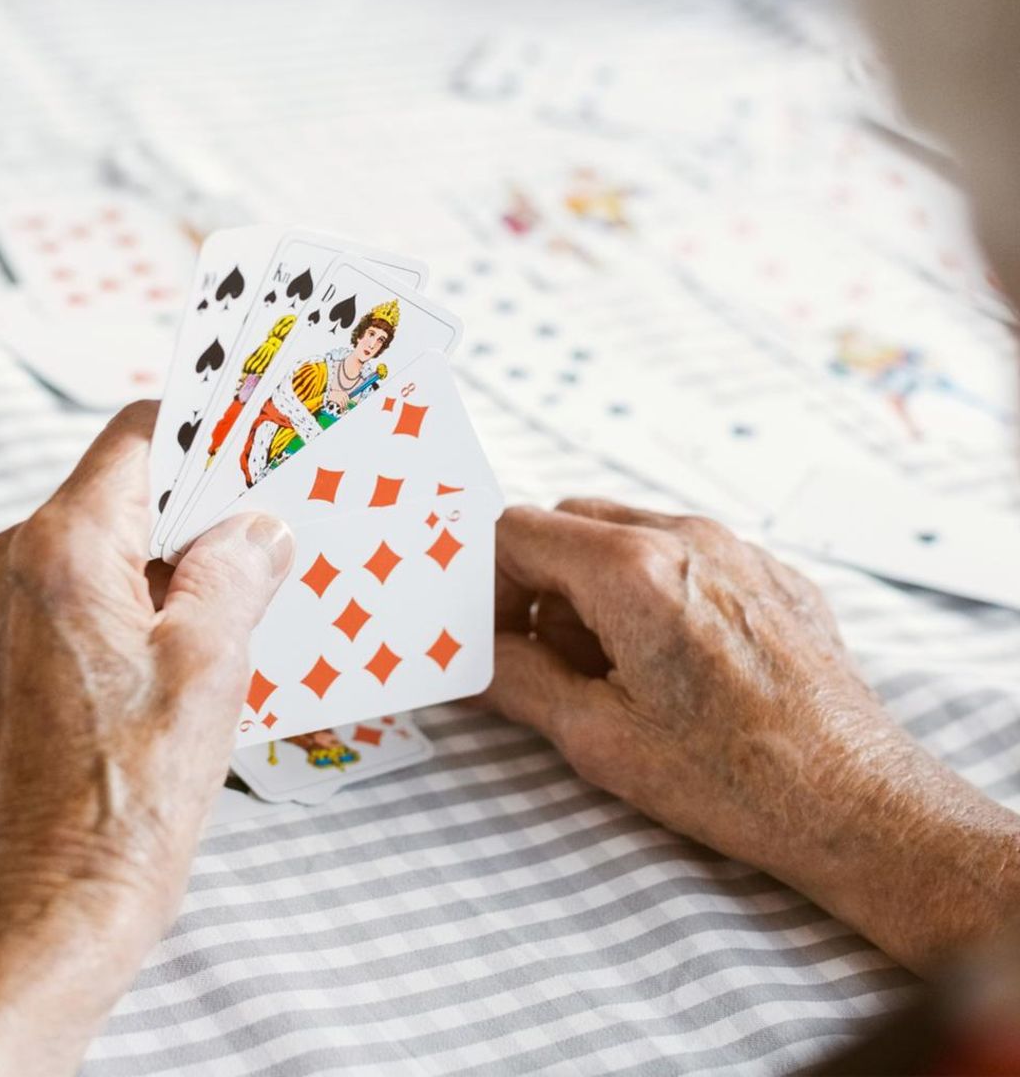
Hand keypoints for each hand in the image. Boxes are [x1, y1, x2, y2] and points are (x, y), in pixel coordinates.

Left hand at [0, 403, 294, 1075]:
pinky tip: (198, 637)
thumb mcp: (211, 663)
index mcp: (61, 547)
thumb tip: (257, 528)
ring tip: (245, 592)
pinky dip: (143, 594)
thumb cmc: (127, 796)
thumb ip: (236, 570)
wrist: (57, 902)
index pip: (140, 437)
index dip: (209, 434)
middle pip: (124, 488)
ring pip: (109, 539)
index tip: (262, 443)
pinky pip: (87, 586)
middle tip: (271, 525)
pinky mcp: (14, 649)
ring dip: (176, 555)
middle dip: (201, 504)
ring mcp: (5, 608)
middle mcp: (15, 562)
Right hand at [483, 501, 1019, 973]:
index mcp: (633, 570)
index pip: (515, 533)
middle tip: (544, 658)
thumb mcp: (598, 738)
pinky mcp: (772, 574)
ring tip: (614, 672)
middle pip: (568, 524)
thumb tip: (470, 659)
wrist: (862, 807)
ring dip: (593, 588)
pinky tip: (673, 667)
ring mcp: (737, 550)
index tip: (485, 634)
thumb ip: (516, 681)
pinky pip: (685, 556)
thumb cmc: (736, 779)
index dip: (484, 582)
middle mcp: (685, 538)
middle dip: (538, 585)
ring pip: (625, 536)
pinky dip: (653, 593)